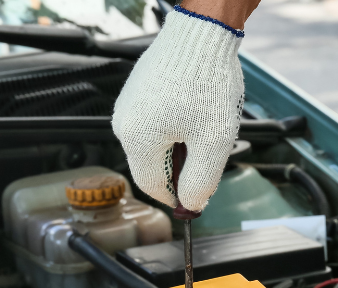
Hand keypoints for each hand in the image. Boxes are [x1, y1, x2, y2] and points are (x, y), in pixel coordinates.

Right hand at [111, 7, 244, 211]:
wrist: (201, 34)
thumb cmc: (207, 82)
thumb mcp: (213, 143)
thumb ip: (200, 181)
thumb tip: (190, 204)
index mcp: (137, 140)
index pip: (152, 186)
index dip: (177, 196)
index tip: (198, 196)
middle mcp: (124, 123)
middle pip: (152, 164)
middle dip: (181, 165)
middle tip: (209, 151)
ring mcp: (128, 105)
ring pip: (154, 143)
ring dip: (180, 144)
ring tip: (203, 124)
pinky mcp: (136, 91)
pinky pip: (153, 121)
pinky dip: (175, 124)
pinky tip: (195, 110)